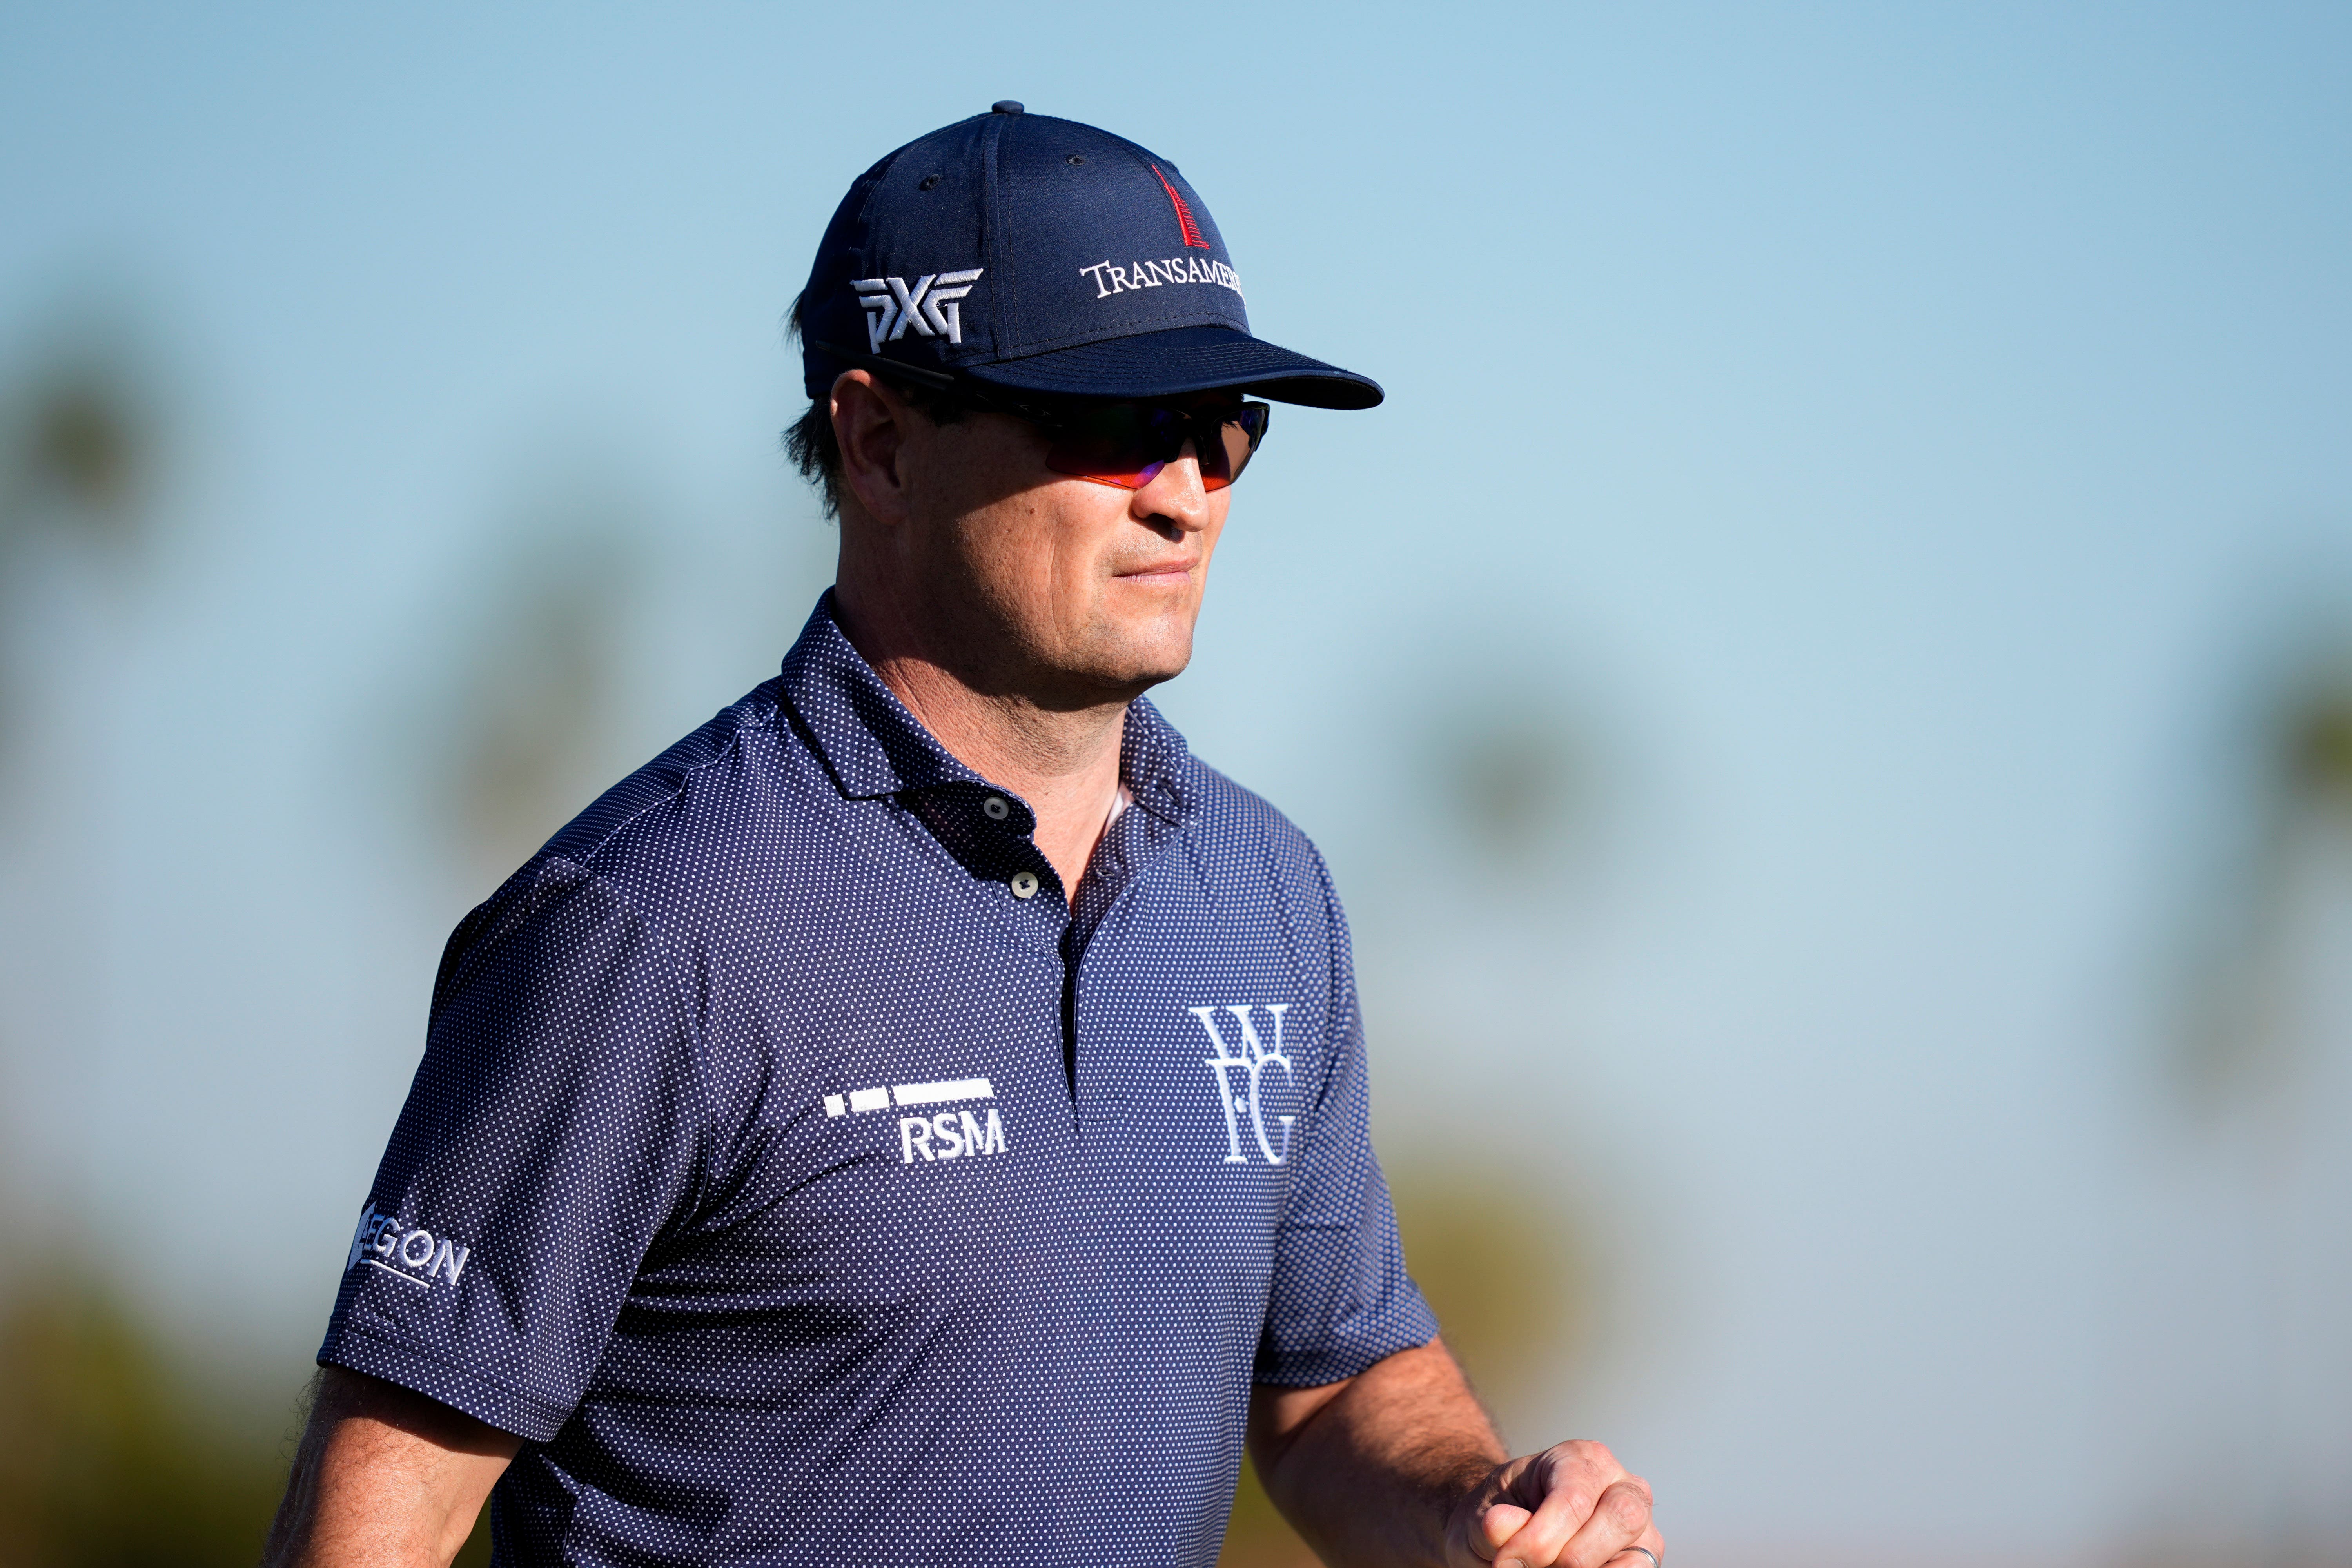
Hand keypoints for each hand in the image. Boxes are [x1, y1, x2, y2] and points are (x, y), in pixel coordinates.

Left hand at [1445, 1438, 1659, 1567]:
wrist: (1508, 1533)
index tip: (1505, 1562)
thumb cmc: (1499, 1518)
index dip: (1540, 1539)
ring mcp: (1639, 1523)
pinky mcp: (1644, 1556)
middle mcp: (1621, 1484)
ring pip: (1637, 1556)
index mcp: (1580, 1458)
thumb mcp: (1483, 1516)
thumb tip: (1500, 1526)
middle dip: (1573, 1556)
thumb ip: (1494, 1523)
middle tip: (1532, 1566)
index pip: (1574, 1500)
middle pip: (1621, 1517)